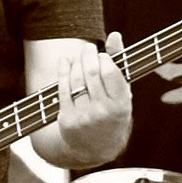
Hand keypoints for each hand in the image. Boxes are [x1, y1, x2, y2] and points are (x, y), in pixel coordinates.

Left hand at [56, 32, 131, 165]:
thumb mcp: (122, 93)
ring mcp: (84, 116)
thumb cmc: (111, 113)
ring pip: (75, 79)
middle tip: (87, 48)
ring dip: (75, 62)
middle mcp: (103, 112)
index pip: (110, 73)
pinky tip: (65, 60)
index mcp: (121, 106)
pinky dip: (63, 70)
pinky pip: (62, 88)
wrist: (95, 147)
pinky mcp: (66, 118)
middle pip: (91, 73)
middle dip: (88, 55)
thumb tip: (115, 35)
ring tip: (78, 56)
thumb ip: (119, 63)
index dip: (104, 59)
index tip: (102, 55)